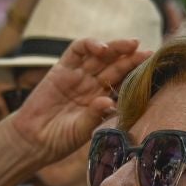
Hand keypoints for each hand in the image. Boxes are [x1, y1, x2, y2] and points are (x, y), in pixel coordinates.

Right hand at [7, 36, 150, 162]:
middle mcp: (92, 85)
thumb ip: (95, 115)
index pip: (123, 82)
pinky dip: (89, 45)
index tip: (153, 71)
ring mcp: (77, 75)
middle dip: (131, 57)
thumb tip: (108, 101)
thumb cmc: (60, 140)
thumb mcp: (82, 130)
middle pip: (115, 65)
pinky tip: (101, 48)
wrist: (33, 140)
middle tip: (148, 52)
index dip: (136, 75)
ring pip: (99, 55)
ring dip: (115, 48)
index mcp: (102, 99)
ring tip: (130, 45)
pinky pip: (76, 50)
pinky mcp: (61, 68)